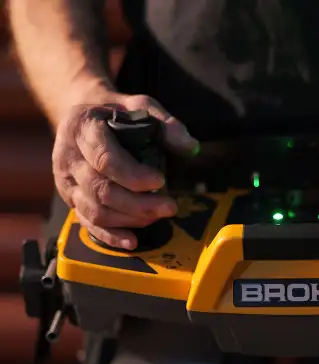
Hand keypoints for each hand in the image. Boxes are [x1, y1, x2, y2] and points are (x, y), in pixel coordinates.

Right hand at [52, 94, 199, 249]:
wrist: (85, 118)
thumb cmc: (116, 113)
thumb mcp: (141, 106)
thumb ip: (166, 124)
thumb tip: (191, 147)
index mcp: (82, 128)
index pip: (105, 158)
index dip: (133, 175)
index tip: (160, 181)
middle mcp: (68, 156)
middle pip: (101, 190)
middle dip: (139, 204)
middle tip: (170, 207)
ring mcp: (67, 181)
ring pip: (95, 210)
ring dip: (130, 219)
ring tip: (158, 216)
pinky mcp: (71, 200)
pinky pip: (88, 224)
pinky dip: (111, 236)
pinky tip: (133, 241)